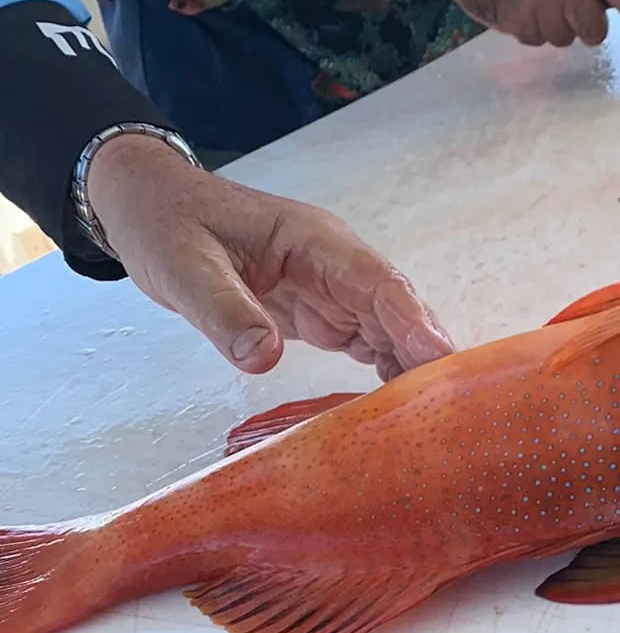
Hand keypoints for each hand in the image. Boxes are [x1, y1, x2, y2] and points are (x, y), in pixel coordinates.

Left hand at [85, 135, 454, 379]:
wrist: (152, 208)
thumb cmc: (167, 225)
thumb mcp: (184, 266)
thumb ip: (224, 311)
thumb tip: (264, 358)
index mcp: (317, 244)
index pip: (380, 285)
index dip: (415, 323)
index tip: (443, 360)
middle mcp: (340, 269)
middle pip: (401, 315)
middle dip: (429, 358)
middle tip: (455, 409)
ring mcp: (338, 294)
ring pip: (394, 336)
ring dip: (414, 375)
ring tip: (437, 424)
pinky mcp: (328, 317)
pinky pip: (372, 350)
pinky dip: (388, 381)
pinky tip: (400, 416)